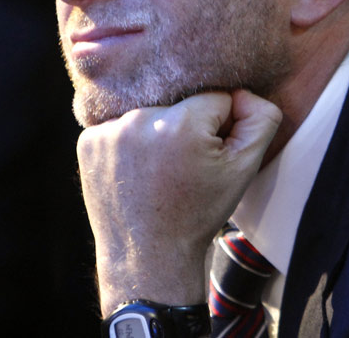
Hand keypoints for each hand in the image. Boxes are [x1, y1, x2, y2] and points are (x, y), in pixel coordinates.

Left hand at [76, 89, 281, 314]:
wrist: (148, 256)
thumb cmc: (198, 213)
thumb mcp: (244, 170)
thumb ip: (260, 120)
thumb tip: (242, 92)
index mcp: (182, 124)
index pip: (215, 99)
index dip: (219, 129)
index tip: (207, 160)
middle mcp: (141, 120)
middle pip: (180, 104)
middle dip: (187, 128)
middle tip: (182, 169)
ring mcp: (110, 131)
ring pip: (149, 112)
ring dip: (156, 133)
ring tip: (158, 172)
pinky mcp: (89, 141)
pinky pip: (119, 125)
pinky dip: (128, 143)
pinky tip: (135, 172)